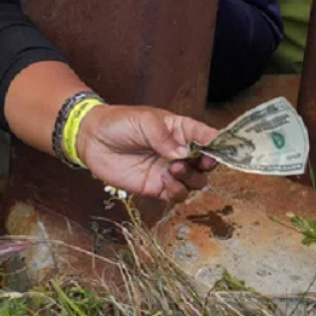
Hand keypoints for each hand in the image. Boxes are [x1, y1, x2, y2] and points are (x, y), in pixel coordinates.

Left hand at [76, 105, 217, 201]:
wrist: (91, 139)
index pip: (207, 137)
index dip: (220, 144)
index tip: (223, 150)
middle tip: (196, 162)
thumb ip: (164, 137)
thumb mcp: (144, 121)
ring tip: (173, 168)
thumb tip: (183, 154)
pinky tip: (165, 180)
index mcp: (180, 130)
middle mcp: (179, 152)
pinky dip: (177, 191)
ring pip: (195, 182)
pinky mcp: (156, 187)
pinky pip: (177, 195)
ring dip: (191, 178)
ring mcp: (169, 170)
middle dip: (206, 165)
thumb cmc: (118, 122)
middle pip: (206, 164)